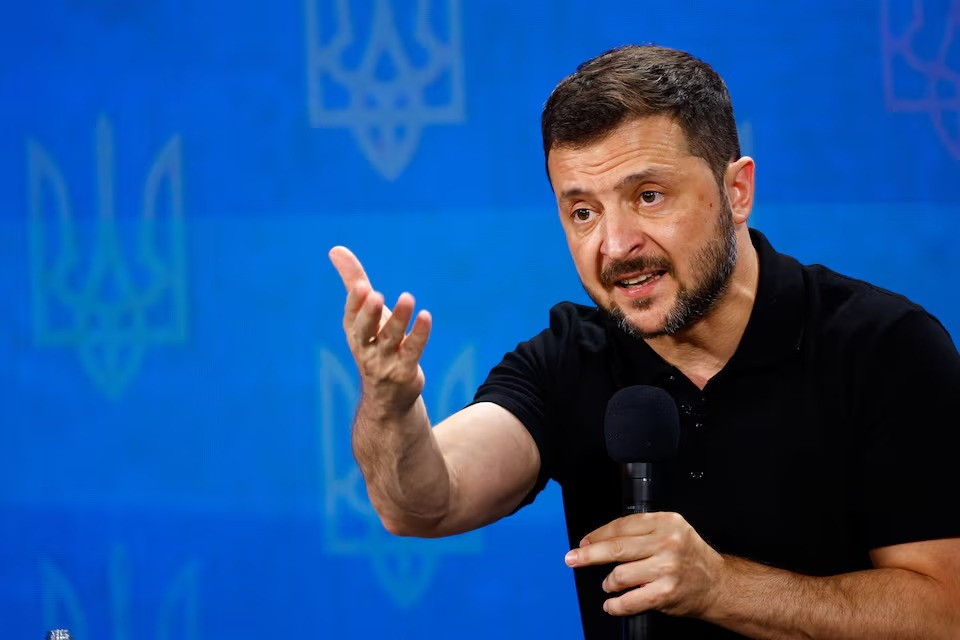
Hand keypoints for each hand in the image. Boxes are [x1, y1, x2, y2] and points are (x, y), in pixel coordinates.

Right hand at [328, 246, 431, 413]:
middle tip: (375, 294)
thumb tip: (335, 249)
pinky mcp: (404, 372)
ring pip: (391, 339)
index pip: (351, 318)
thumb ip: (353, 282)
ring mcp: (384, 362)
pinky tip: (426, 316)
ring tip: (407, 297)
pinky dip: (419, 334)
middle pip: (364, 331)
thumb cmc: (376, 344)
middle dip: (369, 313)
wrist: (387, 396)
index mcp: (354, 333)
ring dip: (399, 318)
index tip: (361, 285)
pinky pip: (412, 351)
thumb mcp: (365, 314)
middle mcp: (365, 349)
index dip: (355, 303)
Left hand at [564, 512, 725, 617]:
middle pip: (617, 547)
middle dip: (589, 554)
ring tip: (610, 585)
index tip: (584, 542)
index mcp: (666, 522)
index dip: (598, 535)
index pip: (623, 525)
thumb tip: (599, 540)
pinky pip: (631, 600)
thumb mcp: (671, 532)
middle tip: (573, 558)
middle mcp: (667, 542)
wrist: (718, 585)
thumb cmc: (691, 558)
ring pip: (620, 574)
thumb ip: (641, 532)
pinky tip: (612, 604)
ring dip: (609, 582)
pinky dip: (616, 605)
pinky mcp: (666, 592)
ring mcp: (667, 568)